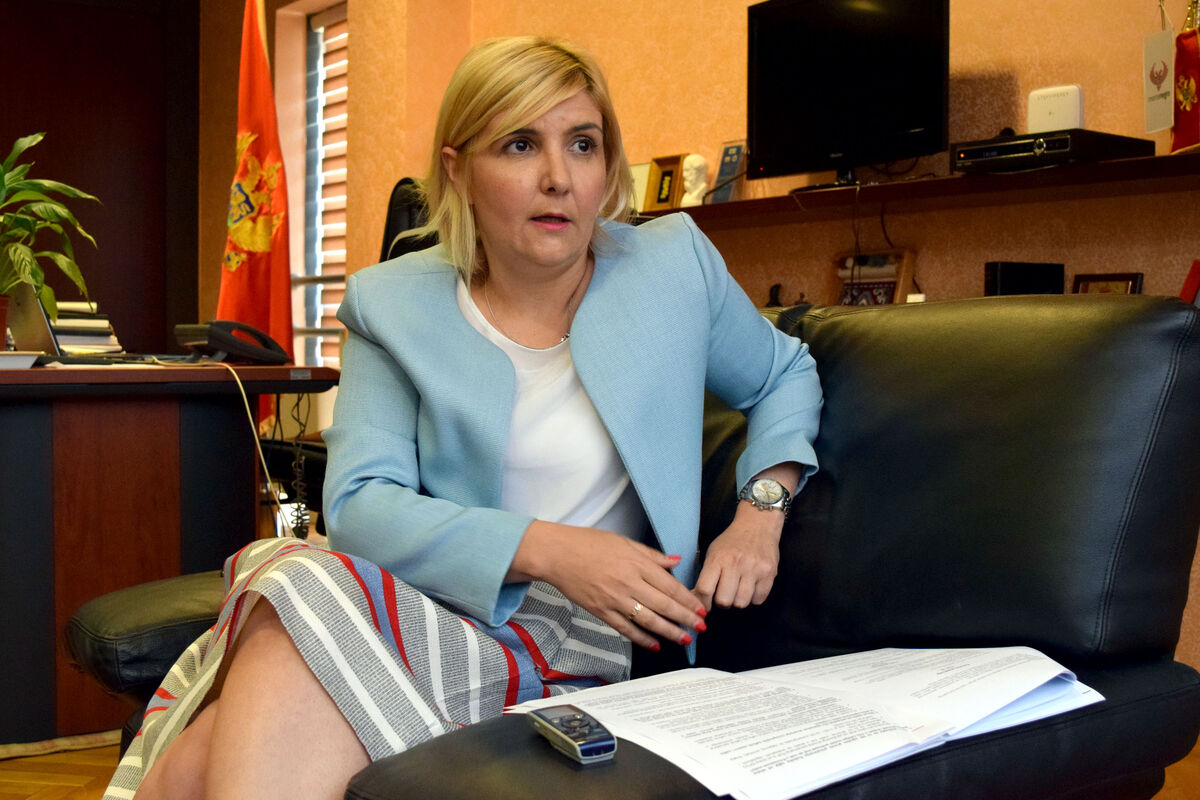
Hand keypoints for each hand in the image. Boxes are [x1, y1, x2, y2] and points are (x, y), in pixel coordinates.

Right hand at [509, 522, 706, 650]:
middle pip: (663, 604)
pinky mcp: (601, 611)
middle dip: (685, 618)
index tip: (700, 609)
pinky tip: (654, 644)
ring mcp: (614, 599)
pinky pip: (625, 628)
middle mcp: (628, 582)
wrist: (556, 554)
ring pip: (648, 619)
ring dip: (669, 631)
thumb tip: (676, 561)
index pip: (669, 585)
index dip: (687, 599)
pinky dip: (641, 638)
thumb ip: (651, 555)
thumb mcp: (624, 542)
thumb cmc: (588, 543)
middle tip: (701, 628)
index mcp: (636, 563)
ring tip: (684, 639)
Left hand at [692, 502, 782, 611]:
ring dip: (738, 600)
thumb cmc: (731, 542)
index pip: (704, 589)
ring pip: (741, 603)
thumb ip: (706, 575)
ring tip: (738, 589)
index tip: (704, 605)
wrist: (758, 524)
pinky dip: (753, 598)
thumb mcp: (713, 552)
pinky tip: (751, 586)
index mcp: (718, 558)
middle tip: (724, 594)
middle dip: (722, 602)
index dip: (702, 602)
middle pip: (724, 601)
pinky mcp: (769, 573)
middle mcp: (736, 564)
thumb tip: (695, 599)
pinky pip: (758, 600)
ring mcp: (754, 569)